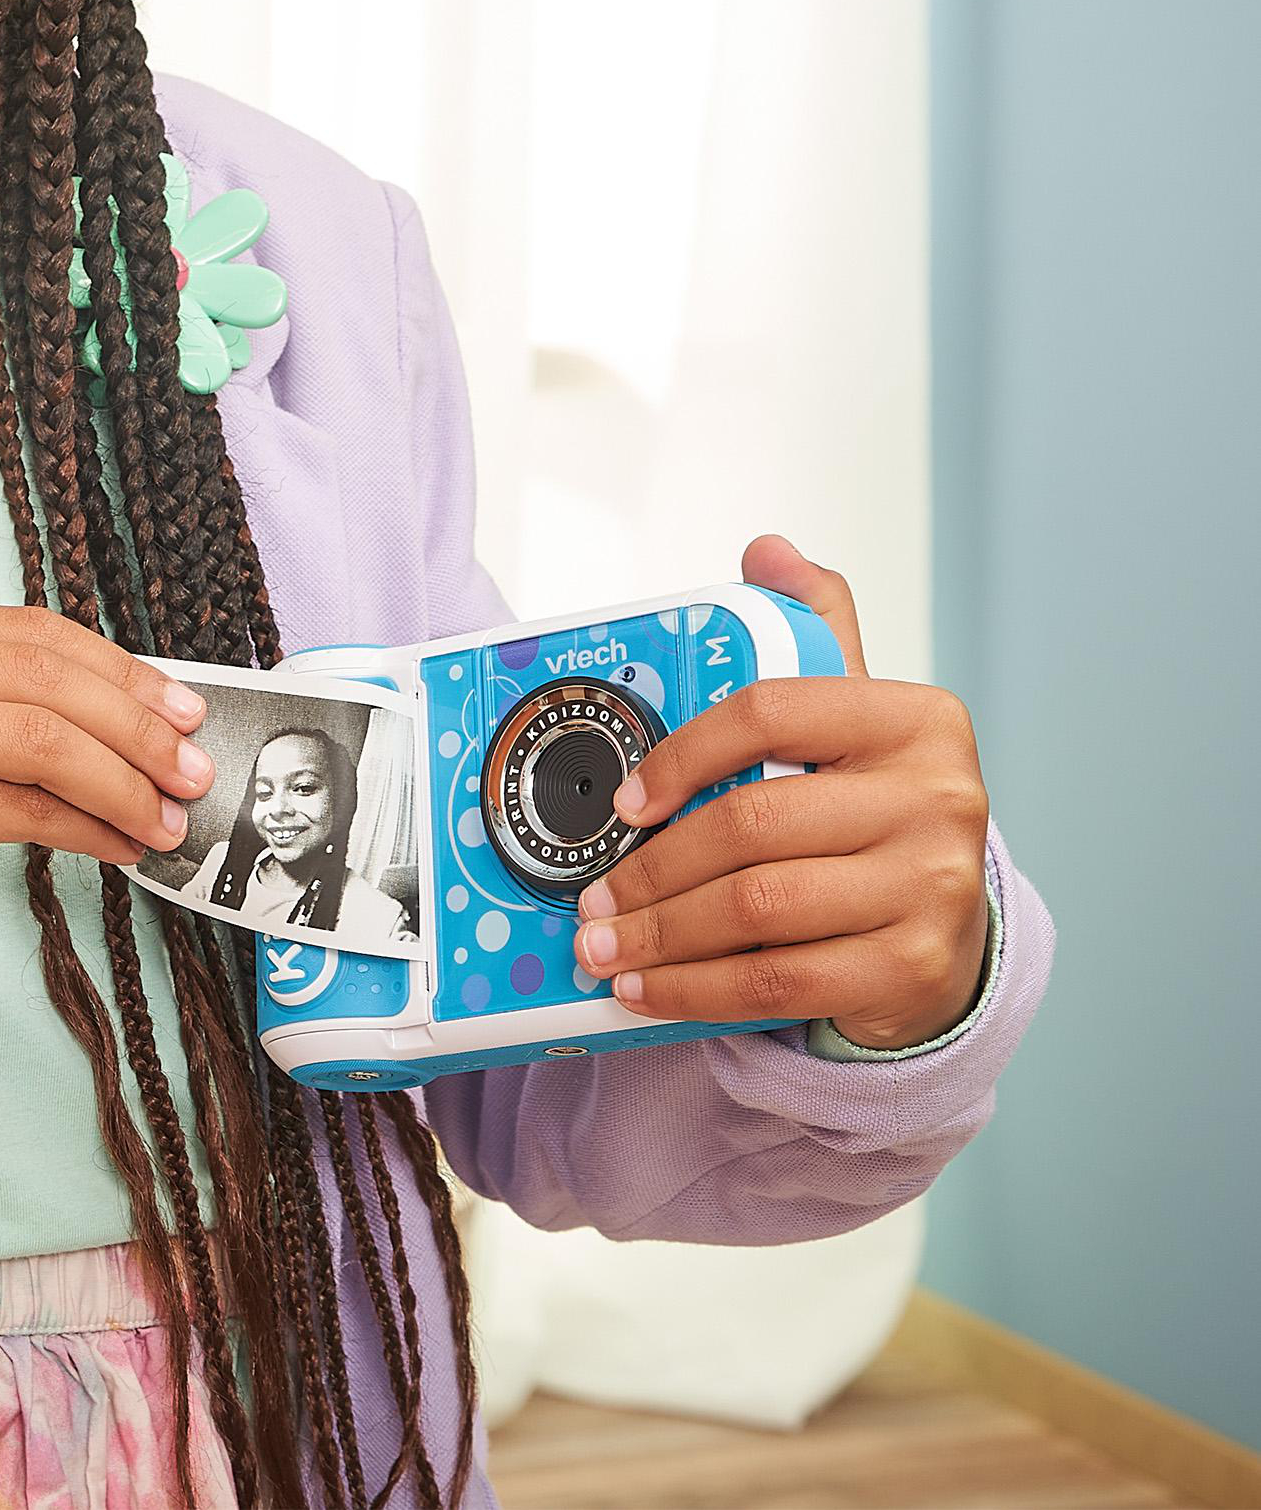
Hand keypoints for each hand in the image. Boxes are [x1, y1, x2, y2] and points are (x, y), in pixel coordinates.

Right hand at [0, 600, 215, 1013]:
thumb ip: (15, 711)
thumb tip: (146, 718)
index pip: (28, 632)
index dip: (117, 669)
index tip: (182, 708)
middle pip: (42, 677)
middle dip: (137, 725)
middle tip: (196, 768)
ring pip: (43, 739)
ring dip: (125, 782)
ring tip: (170, 818)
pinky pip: (24, 807)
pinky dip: (90, 828)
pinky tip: (124, 847)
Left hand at [569, 535, 992, 1050]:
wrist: (949, 927)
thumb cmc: (874, 810)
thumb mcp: (854, 716)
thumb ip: (814, 627)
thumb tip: (767, 549)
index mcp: (915, 718)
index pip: (771, 714)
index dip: (682, 754)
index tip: (623, 798)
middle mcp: (939, 799)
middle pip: (752, 826)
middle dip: (649, 867)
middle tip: (589, 895)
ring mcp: (932, 889)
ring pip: (756, 910)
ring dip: (659, 935)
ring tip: (600, 944)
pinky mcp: (913, 969)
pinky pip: (777, 982)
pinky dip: (695, 991)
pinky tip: (645, 990)